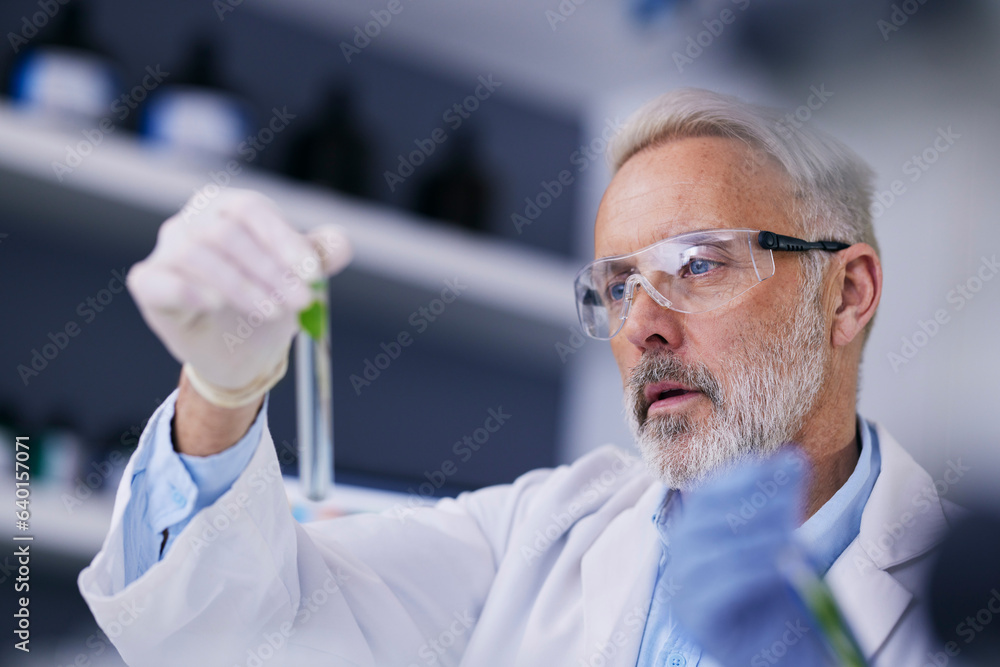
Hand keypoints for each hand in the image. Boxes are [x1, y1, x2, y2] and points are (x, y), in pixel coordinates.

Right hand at [127, 188, 350, 401]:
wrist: (236, 351)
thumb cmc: (263, 300)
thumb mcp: (296, 278)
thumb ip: (319, 257)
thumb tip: (342, 244)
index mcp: (228, 207)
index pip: (252, 210)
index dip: (284, 240)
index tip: (314, 274)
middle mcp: (192, 221)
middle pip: (228, 232)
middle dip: (271, 270)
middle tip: (302, 301)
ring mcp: (167, 251)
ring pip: (197, 256)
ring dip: (242, 286)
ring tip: (273, 312)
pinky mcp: (148, 284)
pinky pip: (156, 281)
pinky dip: (185, 290)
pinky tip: (214, 304)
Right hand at [665, 449, 837, 666]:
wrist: (787, 656)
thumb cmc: (779, 599)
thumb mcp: (780, 543)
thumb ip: (779, 505)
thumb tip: (792, 458)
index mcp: (693, 536)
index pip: (706, 495)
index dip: (740, 476)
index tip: (777, 464)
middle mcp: (680, 561)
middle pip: (705, 518)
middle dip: (751, 501)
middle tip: (791, 494)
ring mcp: (682, 592)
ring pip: (710, 551)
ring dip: (755, 537)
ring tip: (792, 534)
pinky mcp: (695, 620)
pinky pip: (717, 588)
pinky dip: (750, 571)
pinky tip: (780, 566)